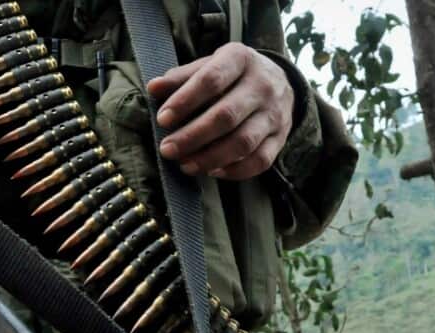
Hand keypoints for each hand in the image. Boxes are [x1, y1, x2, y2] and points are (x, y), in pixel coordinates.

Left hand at [147, 43, 294, 180]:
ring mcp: (274, 114)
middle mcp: (262, 85)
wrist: (280, 82)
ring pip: (243, 142)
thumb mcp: (210, 65)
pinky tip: (212, 172)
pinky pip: (260, 161)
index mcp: (240, 59)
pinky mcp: (281, 138)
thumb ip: (182, 78)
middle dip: (193, 136)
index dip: (185, 101)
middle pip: (226, 116)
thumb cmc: (234, 75)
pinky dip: (235, 171)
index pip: (211, 80)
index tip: (163, 119)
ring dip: (211, 158)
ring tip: (185, 165)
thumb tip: (153, 89)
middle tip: (168, 150)